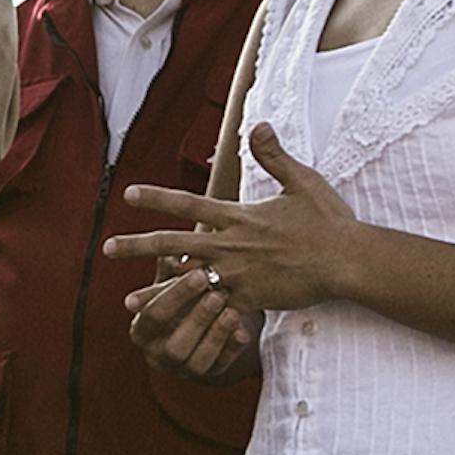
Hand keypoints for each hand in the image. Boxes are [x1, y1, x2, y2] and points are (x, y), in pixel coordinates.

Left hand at [110, 124, 364, 313]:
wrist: (348, 261)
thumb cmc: (328, 221)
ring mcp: (239, 276)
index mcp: (238, 216)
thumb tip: (258, 125)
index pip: (188, 204)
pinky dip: (195, 319)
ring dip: (156, 293)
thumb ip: (273, 155)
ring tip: (128, 303)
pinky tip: (174, 329)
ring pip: (188, 284)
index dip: (156, 197)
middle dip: (138, 246)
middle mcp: (231, 246)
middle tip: (106, 250)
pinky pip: (216, 312)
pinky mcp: (252, 301)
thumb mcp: (301, 181)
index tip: (128, 194)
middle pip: (174, 245)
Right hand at [116, 251, 261, 379]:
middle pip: (173, 344)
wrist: (200, 323)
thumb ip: (173, 261)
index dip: (175, 295)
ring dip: (215, 336)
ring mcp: (184, 368)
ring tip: (232, 311)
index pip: (153, 315)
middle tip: (218, 294)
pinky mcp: (210, 374)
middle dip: (196, 319)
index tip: (199, 273)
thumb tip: (183, 227)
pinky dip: (232, 349)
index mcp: (142, 328)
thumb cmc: (184, 291)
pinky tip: (243, 332)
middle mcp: (158, 353)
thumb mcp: (173, 279)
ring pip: (197, 361)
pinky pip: (221, 367)